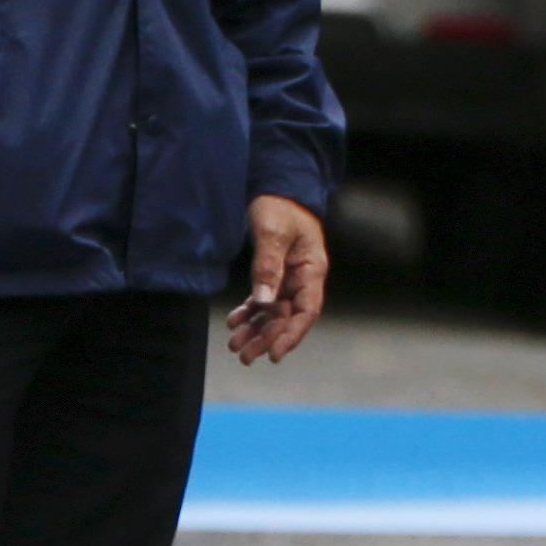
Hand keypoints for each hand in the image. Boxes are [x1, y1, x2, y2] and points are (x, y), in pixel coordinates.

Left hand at [229, 193, 329, 363]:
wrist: (275, 189)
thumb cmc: (280, 207)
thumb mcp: (273, 233)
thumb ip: (268, 266)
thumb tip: (264, 302)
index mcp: (312, 270)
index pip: (306, 311)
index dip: (292, 335)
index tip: (275, 354)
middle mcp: (302, 279)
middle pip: (287, 318)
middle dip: (267, 339)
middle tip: (245, 356)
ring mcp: (288, 279)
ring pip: (272, 314)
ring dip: (255, 330)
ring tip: (235, 346)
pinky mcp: (273, 275)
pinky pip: (262, 301)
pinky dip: (249, 313)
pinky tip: (234, 322)